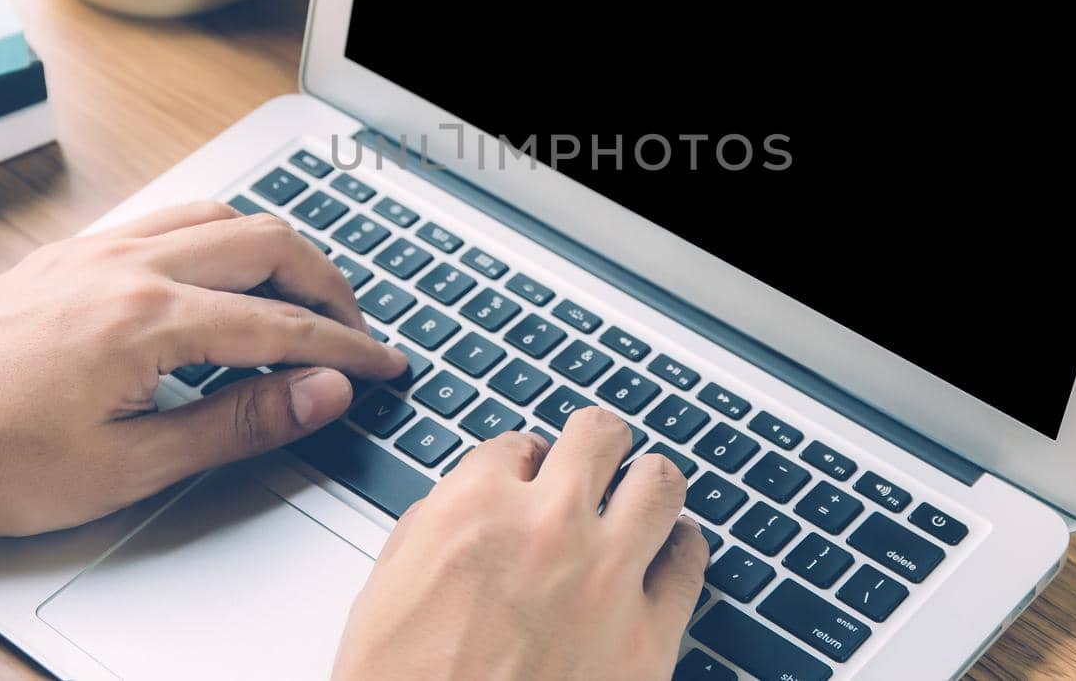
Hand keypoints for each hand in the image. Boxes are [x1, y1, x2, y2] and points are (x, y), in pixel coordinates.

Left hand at [0, 201, 405, 571]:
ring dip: (274, 246)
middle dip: (325, 282)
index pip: (281, 322)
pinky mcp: (68, 256)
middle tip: (353, 328)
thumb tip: (319, 393)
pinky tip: (218, 273)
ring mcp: (94, 252)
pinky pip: (166, 218)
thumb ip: (239, 422)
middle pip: (264, 242)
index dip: (346, 346)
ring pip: (217, 213)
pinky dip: (217, 235)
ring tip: (299, 293)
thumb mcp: (129, 466)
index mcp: (149, 319)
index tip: (384, 363)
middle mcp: (127, 266)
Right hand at [333, 407, 708, 680]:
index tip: (531, 478)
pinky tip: (671, 551)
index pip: (519, 444)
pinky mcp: (650, 638)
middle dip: (597, 445)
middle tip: (598, 460)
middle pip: (600, 436)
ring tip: (642, 494)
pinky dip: (682, 550)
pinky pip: (690, 565)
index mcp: (476, 508)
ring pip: (660, 482)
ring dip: (647, 484)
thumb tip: (465, 506)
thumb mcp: (385, 592)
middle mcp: (548, 527)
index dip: (525, 463)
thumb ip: (432, 530)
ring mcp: (607, 578)